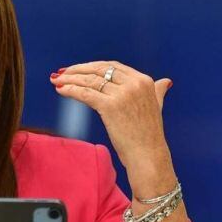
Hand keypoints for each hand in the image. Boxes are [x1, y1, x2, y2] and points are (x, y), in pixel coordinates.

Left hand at [48, 61, 172, 176]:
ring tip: (56, 80)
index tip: (77, 69)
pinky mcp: (110, 106)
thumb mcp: (157, 106)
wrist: (148, 155)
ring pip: (90, 81)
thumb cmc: (148, 135)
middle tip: (62, 73)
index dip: (91, 66)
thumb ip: (157, 91)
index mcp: (144, 80)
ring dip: (70, 79)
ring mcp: (122, 94)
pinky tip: (61, 90)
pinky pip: (85, 94)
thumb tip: (165, 81)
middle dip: (77, 70)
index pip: (112, 66)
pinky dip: (71, 90)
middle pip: (98, 70)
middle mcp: (134, 84)